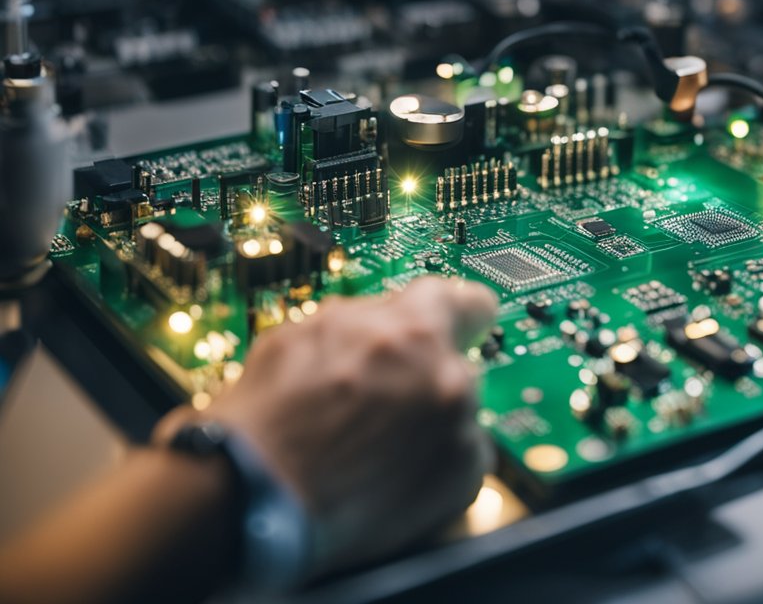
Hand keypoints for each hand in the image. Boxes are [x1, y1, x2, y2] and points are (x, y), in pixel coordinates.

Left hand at [155, 275, 498, 575]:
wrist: (249, 498)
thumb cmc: (348, 497)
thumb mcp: (453, 481)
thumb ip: (471, 429)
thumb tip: (464, 421)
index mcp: (433, 349)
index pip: (475, 303)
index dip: (475, 325)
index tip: (472, 337)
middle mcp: (380, 323)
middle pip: (414, 308)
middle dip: (419, 337)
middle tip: (412, 384)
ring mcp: (325, 326)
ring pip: (362, 325)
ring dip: (364, 357)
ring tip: (352, 418)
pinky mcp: (278, 341)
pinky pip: (314, 346)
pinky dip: (318, 374)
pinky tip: (312, 418)